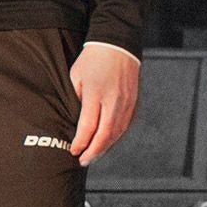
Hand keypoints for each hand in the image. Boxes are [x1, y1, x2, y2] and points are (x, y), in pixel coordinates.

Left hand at [68, 42, 138, 165]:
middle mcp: (114, 101)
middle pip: (104, 135)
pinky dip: (115, 138)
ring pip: (116, 133)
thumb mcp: (76, 77)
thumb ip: (76, 100)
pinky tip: (107, 143)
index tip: (73, 150)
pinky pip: (124, 126)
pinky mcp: (133, 103)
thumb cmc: (94, 59)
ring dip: (104, 148)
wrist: (117, 45)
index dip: (80, 143)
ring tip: (93, 155)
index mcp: (96, 94)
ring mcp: (126, 103)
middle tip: (83, 161)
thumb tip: (74, 122)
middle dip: (93, 152)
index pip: (88, 127)